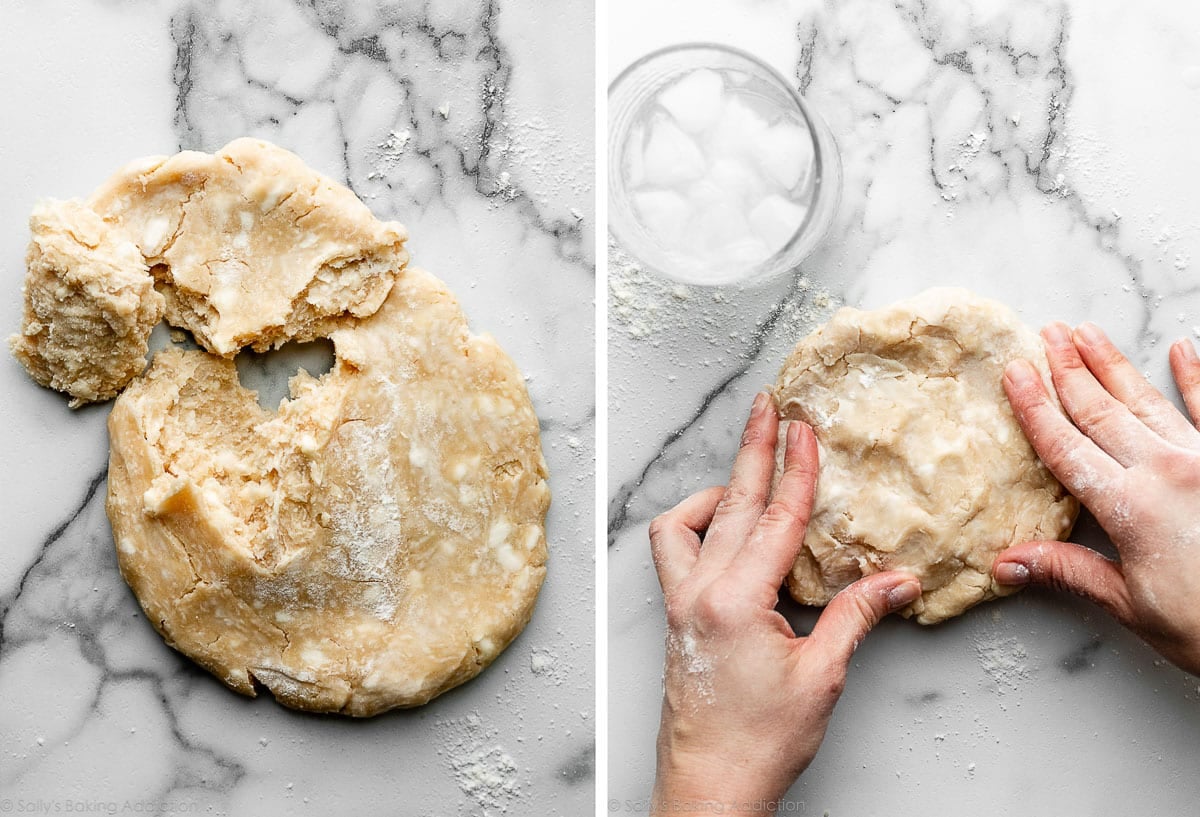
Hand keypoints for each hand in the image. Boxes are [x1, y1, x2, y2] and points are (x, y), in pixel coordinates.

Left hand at [647, 392, 921, 813]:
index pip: (775, 520)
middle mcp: (699, 592)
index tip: (804, 427)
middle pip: (730, 505)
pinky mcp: (675, 614)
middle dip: (753, 451)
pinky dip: (696, 526)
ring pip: (687, 523)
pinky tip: (722, 530)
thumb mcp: (821, 676)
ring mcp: (680, 602)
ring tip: (748, 471)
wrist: (709, 783)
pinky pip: (673, 551)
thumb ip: (855, 616)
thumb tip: (897, 581)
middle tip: (767, 407)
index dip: (796, 470)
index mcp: (735, 601)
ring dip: (718, 489)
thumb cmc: (759, 741)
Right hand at [994, 322, 1199, 675]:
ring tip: (1088, 332)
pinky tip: (1182, 350)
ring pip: (1148, 401)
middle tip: (1047, 334)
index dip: (1035, 407)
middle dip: (1069, 370)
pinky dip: (1197, 378)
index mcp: (1130, 508)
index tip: (1015, 372)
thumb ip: (1071, 573)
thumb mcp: (1133, 606)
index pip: (1066, 447)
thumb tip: (1007, 563)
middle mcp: (1166, 472)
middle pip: (1102, 412)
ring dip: (1113, 365)